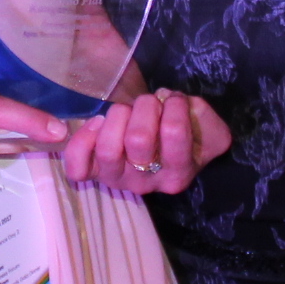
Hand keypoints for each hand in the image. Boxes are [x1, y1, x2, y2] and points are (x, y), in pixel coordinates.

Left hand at [56, 90, 231, 194]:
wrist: (160, 147)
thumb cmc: (184, 134)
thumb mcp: (207, 126)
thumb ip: (202, 115)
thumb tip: (174, 103)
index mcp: (177, 174)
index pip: (174, 132)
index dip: (175, 105)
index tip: (175, 100)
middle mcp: (145, 183)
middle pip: (139, 139)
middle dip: (146, 107)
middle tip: (150, 103)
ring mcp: (116, 179)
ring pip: (108, 149)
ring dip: (118, 116)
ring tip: (126, 111)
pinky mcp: (93, 173)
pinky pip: (77, 167)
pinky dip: (83, 141)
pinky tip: (98, 123)